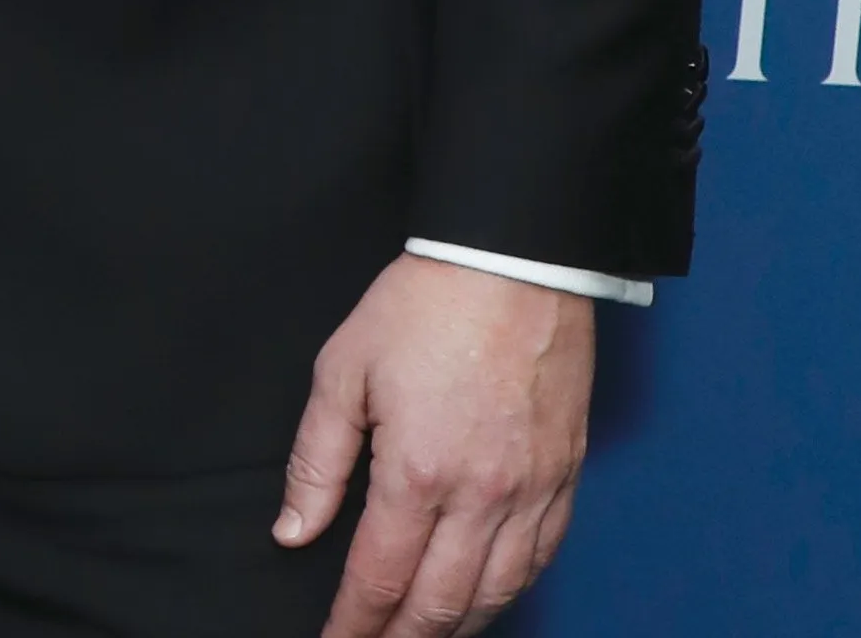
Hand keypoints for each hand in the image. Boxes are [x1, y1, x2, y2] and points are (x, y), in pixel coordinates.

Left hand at [277, 254, 593, 637]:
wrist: (514, 260)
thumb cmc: (424, 306)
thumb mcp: (343, 371)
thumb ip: (317, 461)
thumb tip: (294, 529)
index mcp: (419, 473)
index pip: (380, 578)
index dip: (354, 624)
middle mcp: (482, 496)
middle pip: (441, 605)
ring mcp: (533, 490)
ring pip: (497, 593)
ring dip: (457, 627)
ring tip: (422, 636)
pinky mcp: (566, 475)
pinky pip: (542, 557)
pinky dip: (510, 590)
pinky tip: (487, 598)